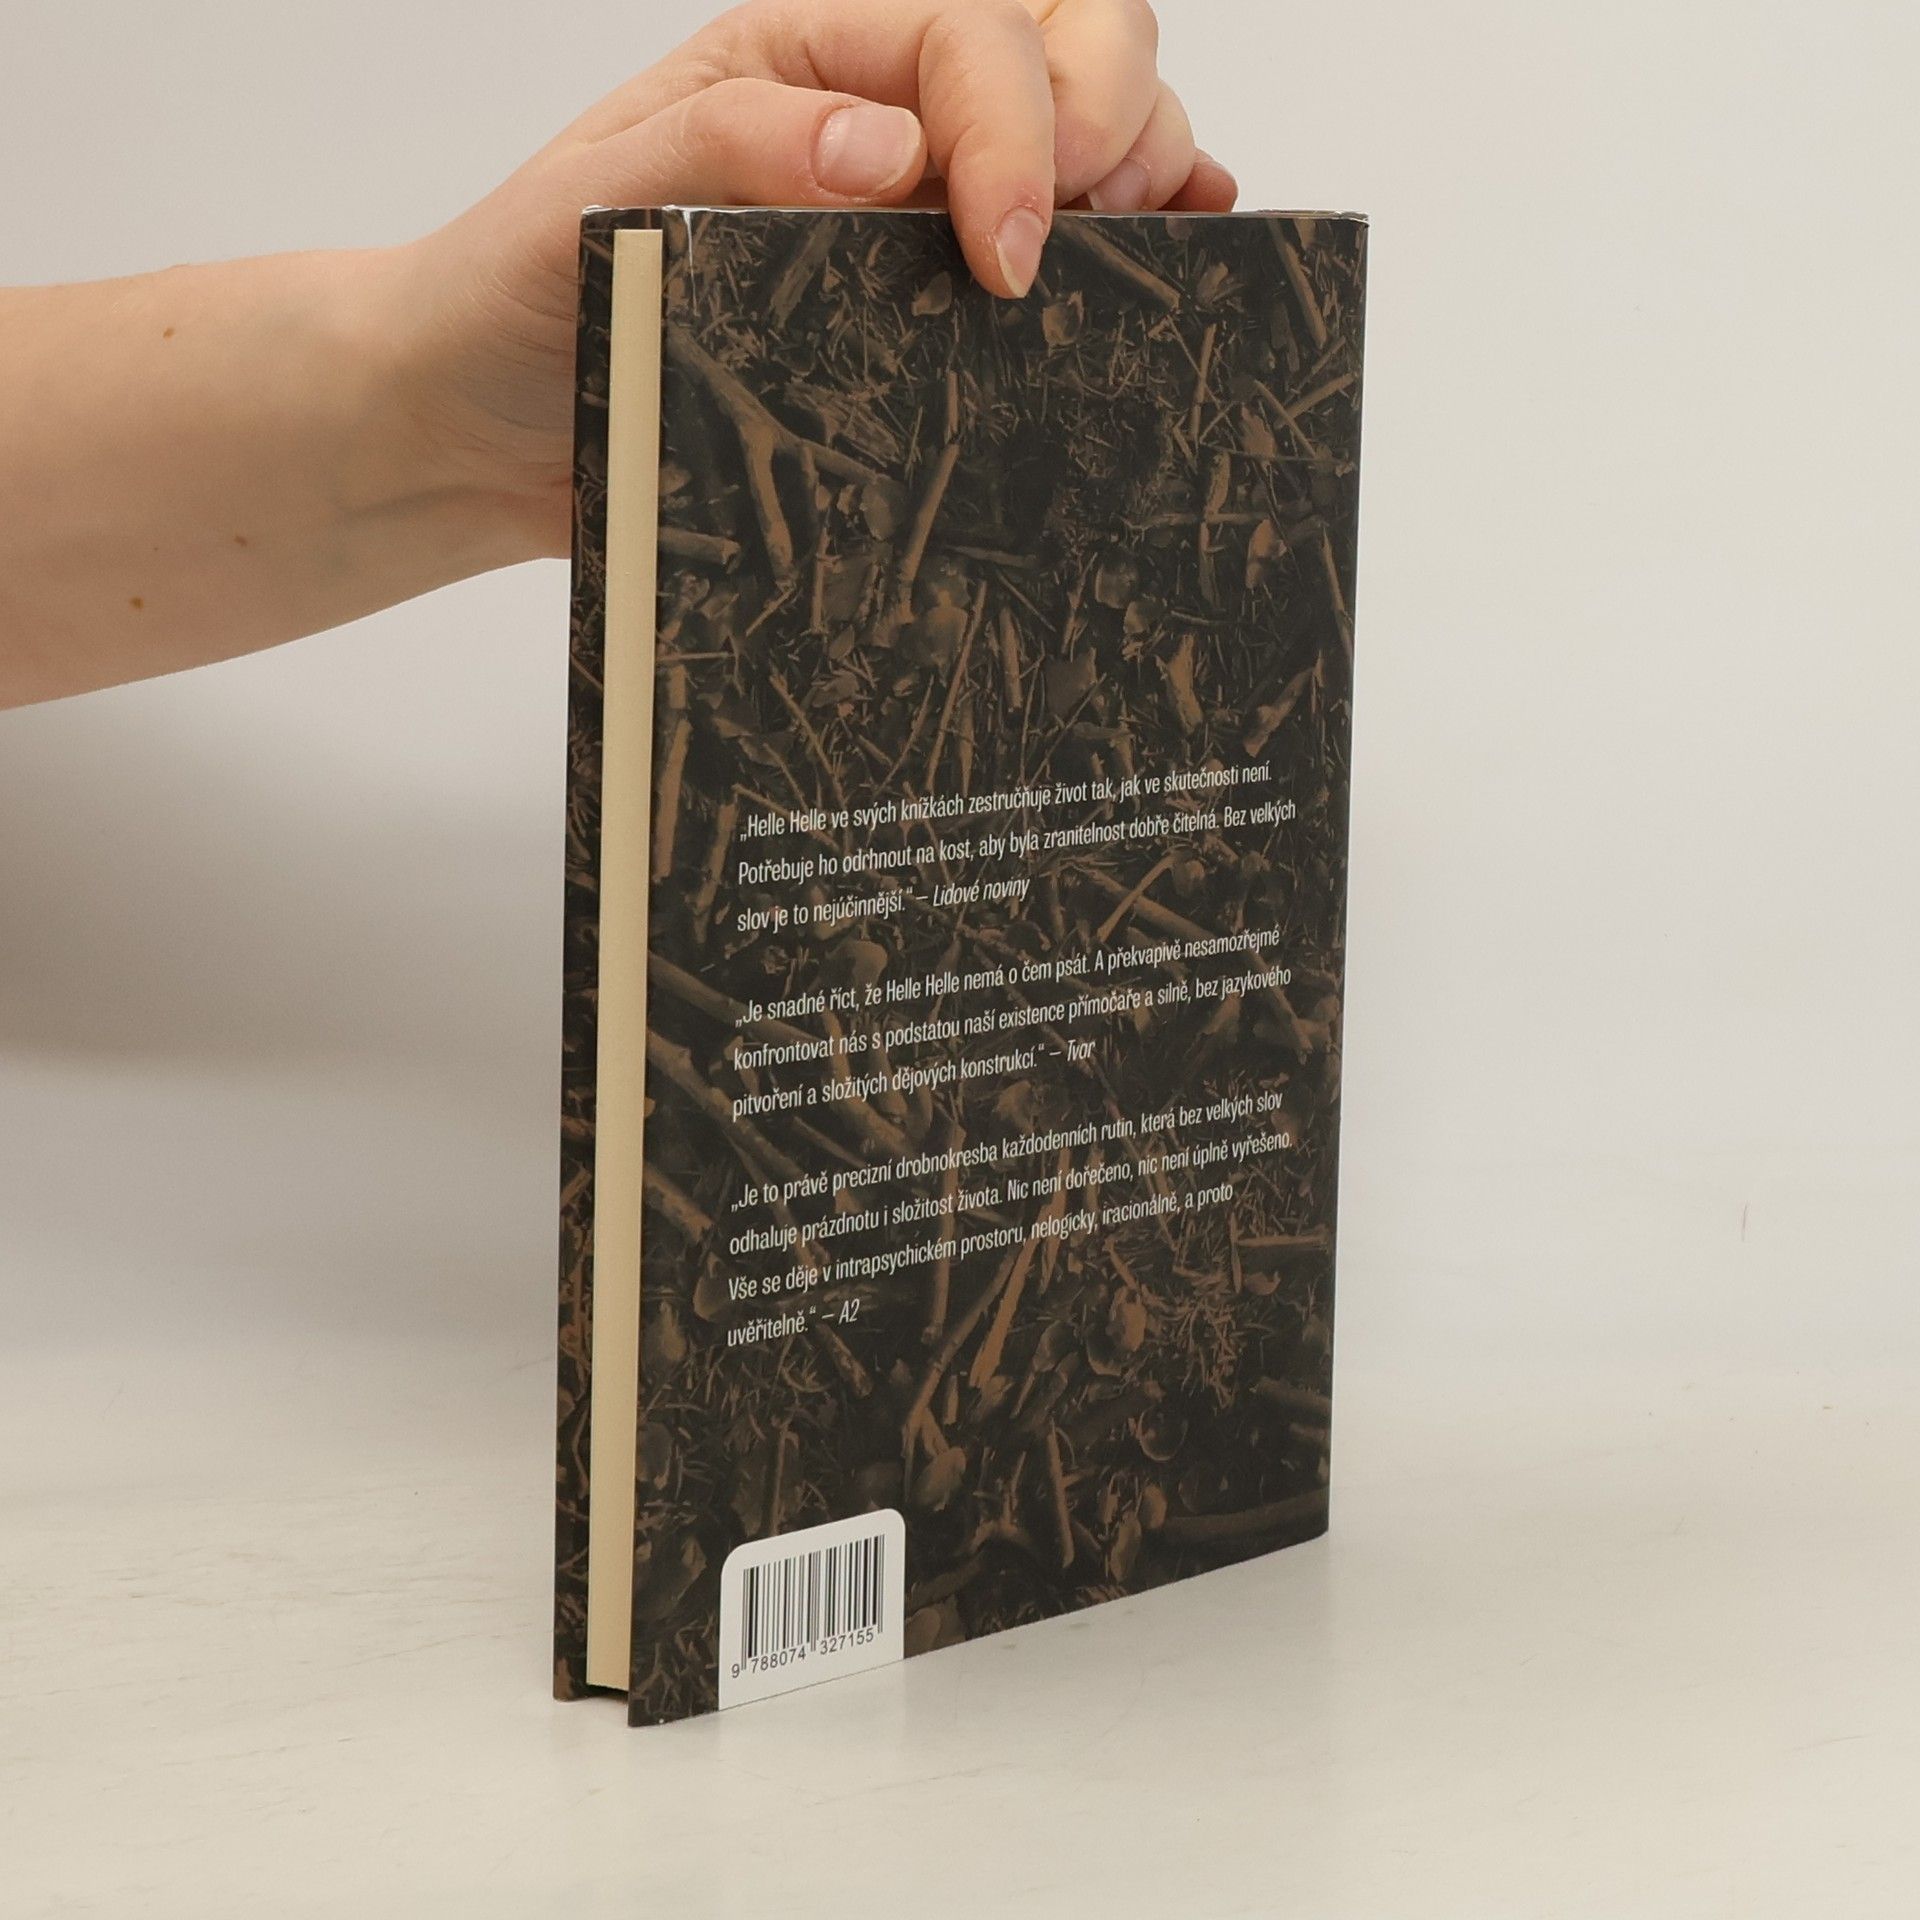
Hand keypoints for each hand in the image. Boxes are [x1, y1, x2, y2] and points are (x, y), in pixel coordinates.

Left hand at [395, 0, 1236, 559]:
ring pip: (1094, 132)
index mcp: (805, 64)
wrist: (489, 429)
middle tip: (1086, 230)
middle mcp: (881, 120)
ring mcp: (922, 215)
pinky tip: (1173, 254)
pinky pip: (1070, 250)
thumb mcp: (597, 199)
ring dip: (1145, 171)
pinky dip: (1144, 237)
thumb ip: (731, 144)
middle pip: (1063, 43)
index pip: (967, 33)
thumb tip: (887, 147)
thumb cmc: (524, 301)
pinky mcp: (938, 316)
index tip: (1007, 251)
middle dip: (1111, 117)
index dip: (1016, 127)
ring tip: (1140, 253)